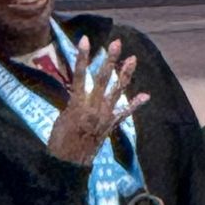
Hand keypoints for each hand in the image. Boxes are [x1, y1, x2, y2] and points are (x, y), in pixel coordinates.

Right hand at [46, 38, 148, 163]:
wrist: (69, 164)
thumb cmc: (59, 141)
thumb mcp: (61, 118)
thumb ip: (73, 102)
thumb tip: (79, 93)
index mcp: (78, 104)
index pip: (80, 75)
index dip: (82, 57)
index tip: (85, 39)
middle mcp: (94, 107)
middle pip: (102, 79)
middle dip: (110, 60)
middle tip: (117, 43)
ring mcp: (104, 116)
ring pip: (116, 91)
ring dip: (125, 74)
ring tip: (133, 59)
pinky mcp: (110, 125)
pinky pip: (124, 113)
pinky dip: (134, 104)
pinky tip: (145, 95)